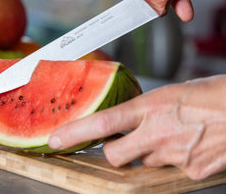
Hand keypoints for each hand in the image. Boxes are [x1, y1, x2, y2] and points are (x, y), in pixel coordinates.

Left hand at [48, 75, 225, 179]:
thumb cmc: (214, 94)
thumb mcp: (170, 94)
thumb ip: (146, 111)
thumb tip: (131, 122)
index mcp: (150, 106)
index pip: (102, 122)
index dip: (74, 133)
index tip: (55, 140)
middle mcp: (157, 133)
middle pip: (115, 156)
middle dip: (115, 153)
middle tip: (124, 143)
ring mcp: (175, 155)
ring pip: (147, 163)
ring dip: (153, 154)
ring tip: (176, 135)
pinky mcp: (192, 171)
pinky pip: (174, 170)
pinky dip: (179, 160)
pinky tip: (194, 144)